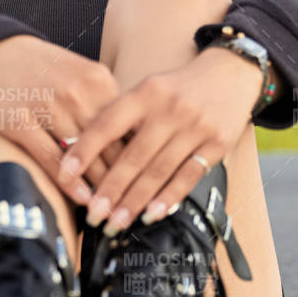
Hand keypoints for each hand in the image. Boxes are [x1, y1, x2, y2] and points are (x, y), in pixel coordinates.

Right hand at [0, 35, 129, 204]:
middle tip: (136, 206)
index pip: (129, 127)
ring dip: (101, 187)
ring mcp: (49, 107)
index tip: (150, 183)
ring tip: (112, 210)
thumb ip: (106, 103)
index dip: (141, 159)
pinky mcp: (21, 123)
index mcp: (98, 80)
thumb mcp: (82, 74)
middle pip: (111, 145)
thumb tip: (134, 139)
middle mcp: (78, 93)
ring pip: (85, 156)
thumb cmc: (43, 69)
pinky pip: (52, 158)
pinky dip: (70, 181)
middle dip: (126, 180)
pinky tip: (82, 198)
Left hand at [58, 47, 261, 232]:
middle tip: (93, 214)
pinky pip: (188, 176)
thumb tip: (84, 154)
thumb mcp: (148, 89)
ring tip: (116, 222)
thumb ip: (122, 116)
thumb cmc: (179, 87)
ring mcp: (195, 127)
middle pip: (134, 156)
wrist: (231, 74)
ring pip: (159, 171)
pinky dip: (168, 197)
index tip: (66, 175)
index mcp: (146, 93)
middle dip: (110, 189)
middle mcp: (170, 109)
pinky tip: (152, 214)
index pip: (108, 124)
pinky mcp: (217, 143)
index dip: (84, 151)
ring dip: (135, 202)